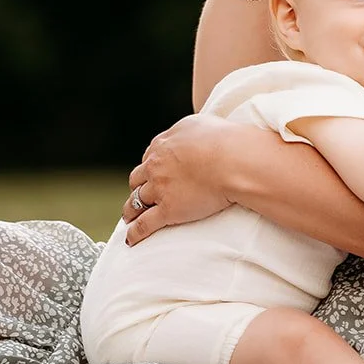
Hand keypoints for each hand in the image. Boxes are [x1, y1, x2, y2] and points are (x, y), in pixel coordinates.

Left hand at [121, 114, 237, 243]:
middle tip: (140, 194)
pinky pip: (144, 224)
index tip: (153, 174)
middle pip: (138, 178)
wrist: (233, 161)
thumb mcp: (199, 124)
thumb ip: (184, 130)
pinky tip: (131, 239)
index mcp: (163, 145)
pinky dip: (135, 233)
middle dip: (138, 186)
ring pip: (136, 201)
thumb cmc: (223, 140)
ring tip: (131, 217)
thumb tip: (184, 135)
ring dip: (131, 209)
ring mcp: (160, 189)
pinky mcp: (167, 210)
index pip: (149, 157)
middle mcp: (156, 165)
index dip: (150, 167)